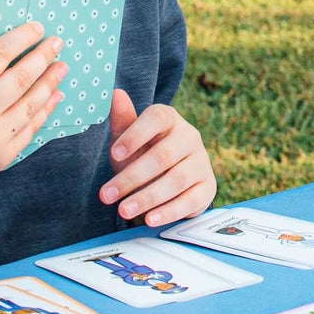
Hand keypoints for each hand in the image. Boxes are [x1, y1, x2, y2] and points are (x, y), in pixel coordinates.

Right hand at [0, 22, 66, 215]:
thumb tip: (6, 47)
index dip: (20, 39)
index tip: (36, 28)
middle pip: (20, 79)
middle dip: (42, 57)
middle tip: (56, 43)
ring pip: (31, 104)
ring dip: (50, 82)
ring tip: (60, 67)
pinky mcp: (1, 157)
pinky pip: (30, 128)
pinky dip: (45, 109)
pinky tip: (54, 95)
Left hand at [99, 90, 216, 225]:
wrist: (169, 180)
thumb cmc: (144, 155)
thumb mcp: (128, 140)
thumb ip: (123, 120)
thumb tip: (115, 93)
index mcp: (169, 119)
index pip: (157, 118)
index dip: (135, 134)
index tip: (113, 153)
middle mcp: (190, 137)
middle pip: (163, 155)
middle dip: (132, 177)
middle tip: (106, 195)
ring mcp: (201, 162)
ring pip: (176, 179)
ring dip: (147, 197)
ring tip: (123, 210)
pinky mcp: (207, 187)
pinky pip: (190, 200)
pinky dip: (169, 211)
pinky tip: (150, 219)